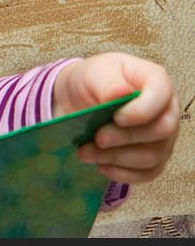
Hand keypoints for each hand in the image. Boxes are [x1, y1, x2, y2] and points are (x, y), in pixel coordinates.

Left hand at [53, 52, 179, 183]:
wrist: (78, 98)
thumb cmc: (91, 80)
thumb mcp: (93, 72)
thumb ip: (107, 83)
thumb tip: (122, 93)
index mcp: (156, 81)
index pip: (161, 96)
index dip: (142, 111)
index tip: (116, 118)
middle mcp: (166, 110)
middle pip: (162, 131)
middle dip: (126, 138)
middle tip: (98, 138)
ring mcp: (162, 137)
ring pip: (153, 156)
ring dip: (117, 158)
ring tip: (86, 152)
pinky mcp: (153, 158)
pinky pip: (147, 174)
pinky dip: (122, 173)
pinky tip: (100, 166)